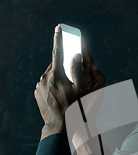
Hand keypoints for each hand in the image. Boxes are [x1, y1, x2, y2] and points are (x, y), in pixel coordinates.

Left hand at [34, 25, 105, 139]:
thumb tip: (75, 55)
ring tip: (69, 94)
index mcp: (57, 75)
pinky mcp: (37, 93)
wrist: (60, 126)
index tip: (59, 28)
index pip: (58, 52)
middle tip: (73, 81)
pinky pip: (47, 85)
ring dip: (60, 79)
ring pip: (52, 76)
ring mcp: (40, 86)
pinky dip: (54, 87)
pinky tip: (61, 97)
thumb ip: (78, 70)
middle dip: (65, 68)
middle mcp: (45, 78)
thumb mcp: (82, 90)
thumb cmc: (75, 109)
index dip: (59, 39)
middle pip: (57, 66)